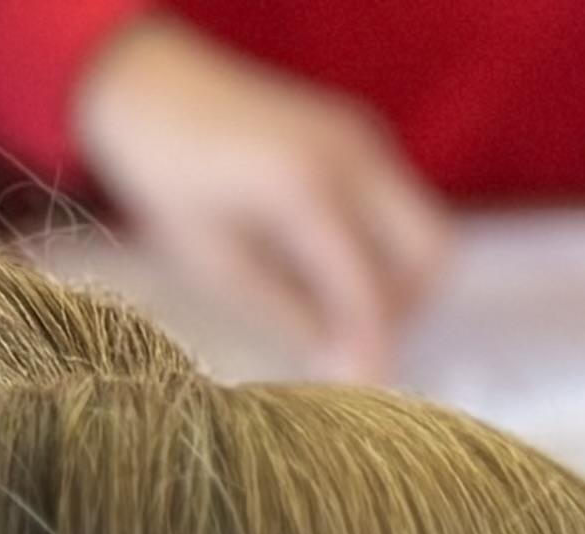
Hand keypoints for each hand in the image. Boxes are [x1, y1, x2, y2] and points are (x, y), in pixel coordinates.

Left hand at [72, 15, 449, 377]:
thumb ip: (292, 317)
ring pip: (426, 231)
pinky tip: (322, 258)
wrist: (153, 86)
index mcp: (305, 188)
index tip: (367, 395)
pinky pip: (400, 207)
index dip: (373, 351)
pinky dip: (382, 247)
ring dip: (397, 279)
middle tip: (352, 337)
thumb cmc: (171, 181)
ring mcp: (365, 137)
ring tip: (331, 300)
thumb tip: (349, 367)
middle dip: (404, 308)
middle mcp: (352, 154)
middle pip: (430, 255)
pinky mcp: (364, 135)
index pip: (369, 292)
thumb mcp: (219, 266)